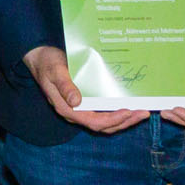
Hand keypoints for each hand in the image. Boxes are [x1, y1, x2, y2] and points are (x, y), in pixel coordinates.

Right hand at [22, 45, 147, 134]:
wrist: (40, 58)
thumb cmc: (47, 63)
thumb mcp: (55, 71)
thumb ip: (65, 86)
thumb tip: (76, 102)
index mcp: (66, 108)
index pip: (94, 122)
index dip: (113, 119)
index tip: (128, 111)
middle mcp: (75, 113)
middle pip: (103, 126)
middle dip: (125, 121)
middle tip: (144, 113)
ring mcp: (80, 110)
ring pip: (105, 122)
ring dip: (125, 120)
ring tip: (141, 112)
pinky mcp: (84, 104)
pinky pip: (103, 114)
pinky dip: (118, 113)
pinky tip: (129, 106)